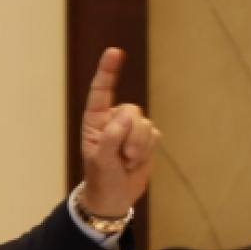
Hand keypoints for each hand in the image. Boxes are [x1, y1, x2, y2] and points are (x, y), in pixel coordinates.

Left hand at [79, 48, 159, 216]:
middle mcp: (113, 119)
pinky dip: (148, 151)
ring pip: (145, 124)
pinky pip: (155, 135)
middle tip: (124, 157)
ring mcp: (130, 128)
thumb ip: (110, 137)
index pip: (101, 92)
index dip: (108, 71)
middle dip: (132, 136)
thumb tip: (127, 116)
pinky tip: (137, 161)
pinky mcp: (146, 138)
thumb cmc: (101, 177)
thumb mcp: (100, 160)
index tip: (115, 52)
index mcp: (95, 120)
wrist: (114, 197)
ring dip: (140, 146)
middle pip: (132, 111)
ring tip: (128, 162)